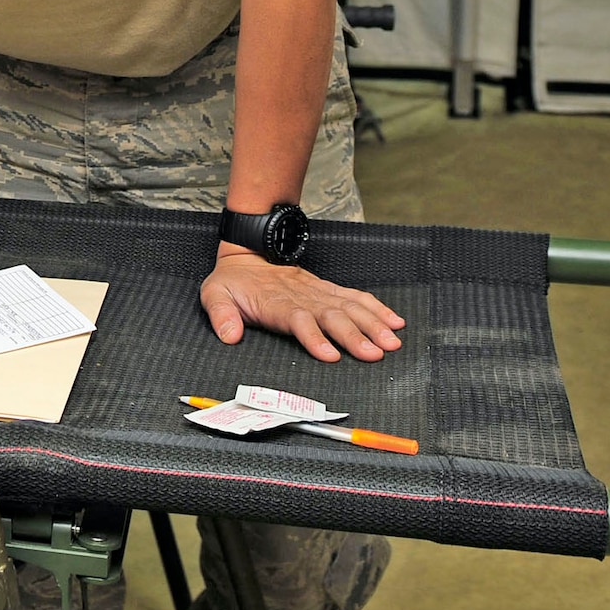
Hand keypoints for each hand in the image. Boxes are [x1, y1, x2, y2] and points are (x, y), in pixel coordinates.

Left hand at [200, 245, 404, 363]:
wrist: (245, 254)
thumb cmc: (232, 281)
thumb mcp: (214, 295)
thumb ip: (221, 315)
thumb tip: (229, 336)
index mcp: (276, 302)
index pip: (298, 320)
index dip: (314, 337)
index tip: (330, 354)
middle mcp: (302, 296)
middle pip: (331, 315)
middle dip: (355, 335)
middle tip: (375, 353)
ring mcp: (317, 291)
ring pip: (349, 306)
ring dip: (372, 324)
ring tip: (392, 342)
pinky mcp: (326, 289)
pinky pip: (354, 297)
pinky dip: (376, 308)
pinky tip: (394, 321)